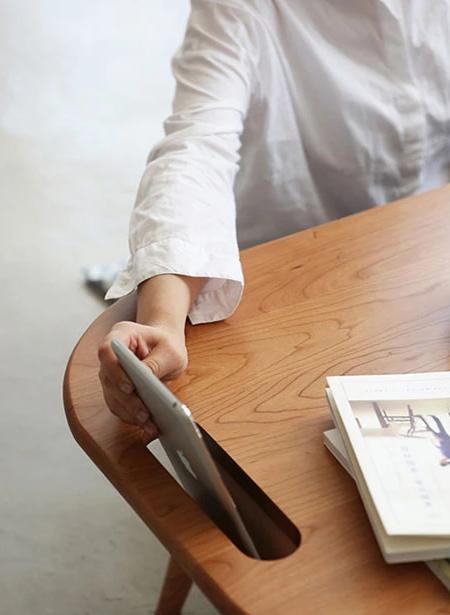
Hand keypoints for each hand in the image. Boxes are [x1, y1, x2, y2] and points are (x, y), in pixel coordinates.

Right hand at [98, 320, 187, 438]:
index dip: (115, 370)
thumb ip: (157, 363)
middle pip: (109, 378)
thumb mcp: (170, 351)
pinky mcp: (115, 389)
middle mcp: (111, 354)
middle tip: (144, 413)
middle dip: (126, 399)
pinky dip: (130, 416)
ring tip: (147, 423)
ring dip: (128, 411)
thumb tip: (145, 377)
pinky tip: (145, 424)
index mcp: (122, 334)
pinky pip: (118, 405)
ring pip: (111, 395)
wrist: (166, 347)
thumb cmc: (167, 344)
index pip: (107, 350)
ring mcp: (111, 372)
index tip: (129, 386)